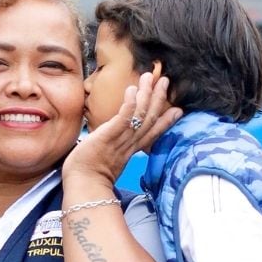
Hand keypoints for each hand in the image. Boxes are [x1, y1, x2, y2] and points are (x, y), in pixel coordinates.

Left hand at [64, 72, 180, 183]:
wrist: (83, 184)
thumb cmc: (90, 174)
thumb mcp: (108, 160)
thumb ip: (116, 150)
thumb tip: (114, 141)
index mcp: (131, 150)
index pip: (152, 133)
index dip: (166, 121)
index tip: (178, 109)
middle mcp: (130, 144)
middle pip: (150, 119)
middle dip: (159, 99)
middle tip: (165, 81)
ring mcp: (121, 140)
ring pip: (140, 115)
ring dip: (146, 95)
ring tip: (149, 77)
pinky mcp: (109, 136)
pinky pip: (123, 118)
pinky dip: (129, 104)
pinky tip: (132, 90)